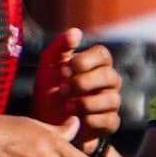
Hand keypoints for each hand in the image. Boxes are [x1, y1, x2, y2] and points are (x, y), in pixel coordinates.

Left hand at [38, 28, 122, 143]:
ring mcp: (111, 103)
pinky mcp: (109, 124)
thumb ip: (60, 46)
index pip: (102, 55)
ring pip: (111, 99)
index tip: (64, 69)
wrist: (44, 124)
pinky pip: (109, 120)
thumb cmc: (49, 91)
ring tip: (66, 106)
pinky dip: (90, 120)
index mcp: (96, 65)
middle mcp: (108, 82)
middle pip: (109, 76)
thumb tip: (76, 32)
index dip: (84, 61)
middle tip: (63, 89)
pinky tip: (75, 120)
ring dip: (86, 102)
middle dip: (83, 82)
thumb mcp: (48, 66)